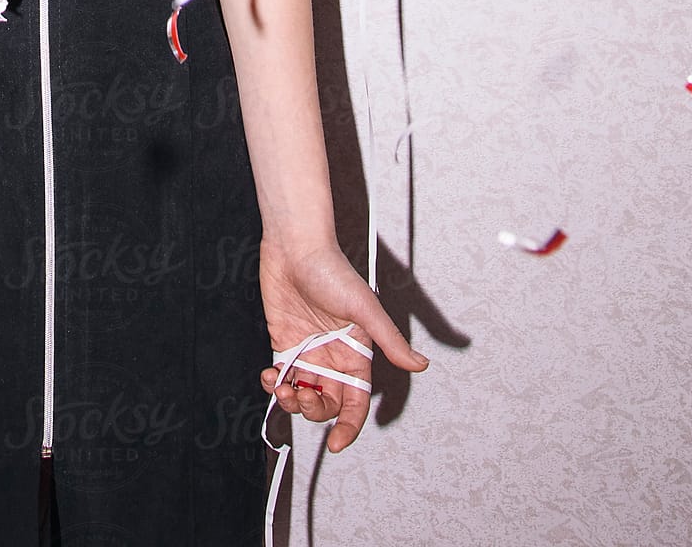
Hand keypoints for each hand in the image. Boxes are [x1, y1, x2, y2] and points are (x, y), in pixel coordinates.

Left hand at [258, 238, 428, 451]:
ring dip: (291, 400)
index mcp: (356, 352)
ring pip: (302, 393)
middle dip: (315, 410)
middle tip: (303, 396)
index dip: (349, 427)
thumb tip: (420, 365)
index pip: (356, 401)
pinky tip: (270, 376)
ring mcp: (307, 350)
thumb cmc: (332, 270)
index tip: (336, 444)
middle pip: (327, 403)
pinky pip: (280, 375)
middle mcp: (332, 356)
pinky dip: (273, 383)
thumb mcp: (364, 308)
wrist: (295, 247)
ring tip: (282, 386)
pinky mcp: (284, 342)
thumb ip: (389, 340)